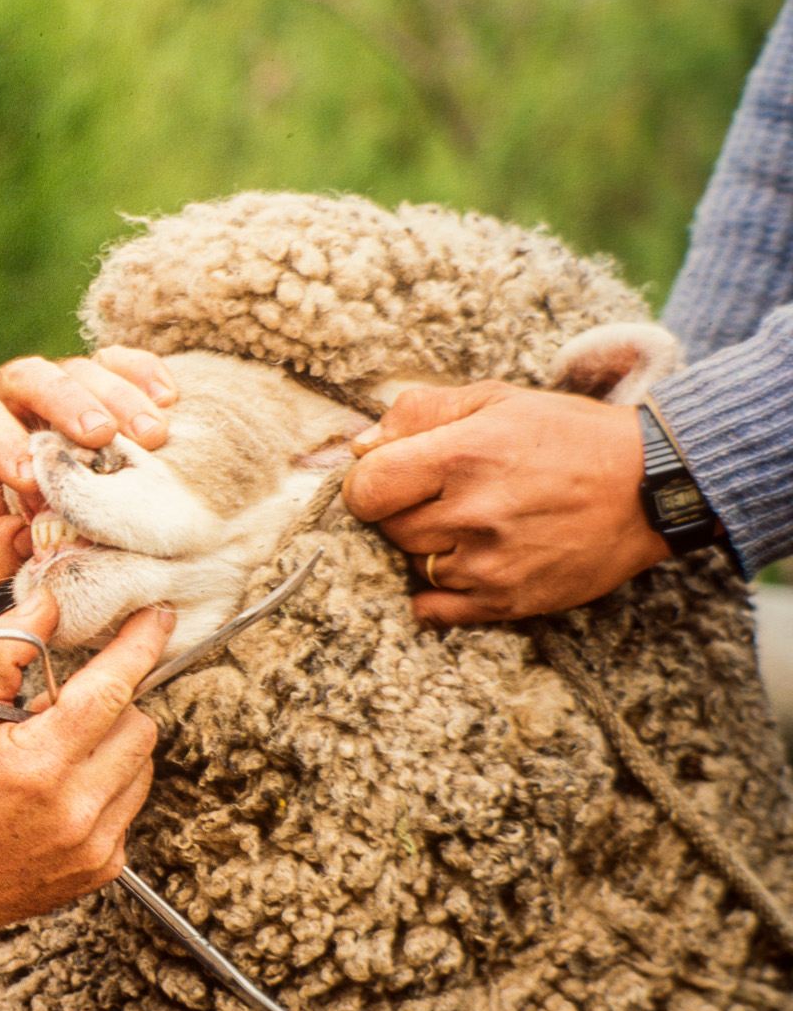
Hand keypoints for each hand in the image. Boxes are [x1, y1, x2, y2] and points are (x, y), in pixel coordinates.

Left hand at [0, 347, 177, 587]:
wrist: (22, 509)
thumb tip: (14, 536)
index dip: (0, 442)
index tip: (30, 478)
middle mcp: (7, 393)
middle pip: (29, 377)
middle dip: (65, 403)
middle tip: (100, 436)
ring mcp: (54, 380)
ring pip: (82, 368)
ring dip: (118, 397)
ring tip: (152, 435)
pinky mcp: (96, 377)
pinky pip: (119, 360)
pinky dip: (143, 373)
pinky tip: (168, 400)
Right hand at [0, 593, 172, 1010]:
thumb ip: (1, 654)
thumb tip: (45, 603)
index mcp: (35, 764)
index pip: (110, 690)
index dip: (138, 646)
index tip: (155, 617)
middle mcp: (75, 808)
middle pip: (140, 725)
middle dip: (113, 704)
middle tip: (58, 712)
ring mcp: (95, 844)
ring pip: (142, 765)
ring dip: (113, 745)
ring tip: (56, 756)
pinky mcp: (104, 867)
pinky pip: (131, 804)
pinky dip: (107, 786)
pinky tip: (60, 794)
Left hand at [340, 382, 669, 624]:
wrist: (650, 485)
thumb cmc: (569, 436)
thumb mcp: (496, 400)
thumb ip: (420, 413)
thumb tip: (361, 445)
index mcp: (463, 456)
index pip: (366, 488)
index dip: (367, 484)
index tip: (388, 479)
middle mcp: (472, 513)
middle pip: (389, 528)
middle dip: (405, 512)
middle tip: (446, 497)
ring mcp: (489, 564)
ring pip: (414, 564)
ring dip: (429, 547)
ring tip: (475, 524)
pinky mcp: (508, 602)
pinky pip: (434, 610)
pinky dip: (436, 593)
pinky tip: (464, 566)